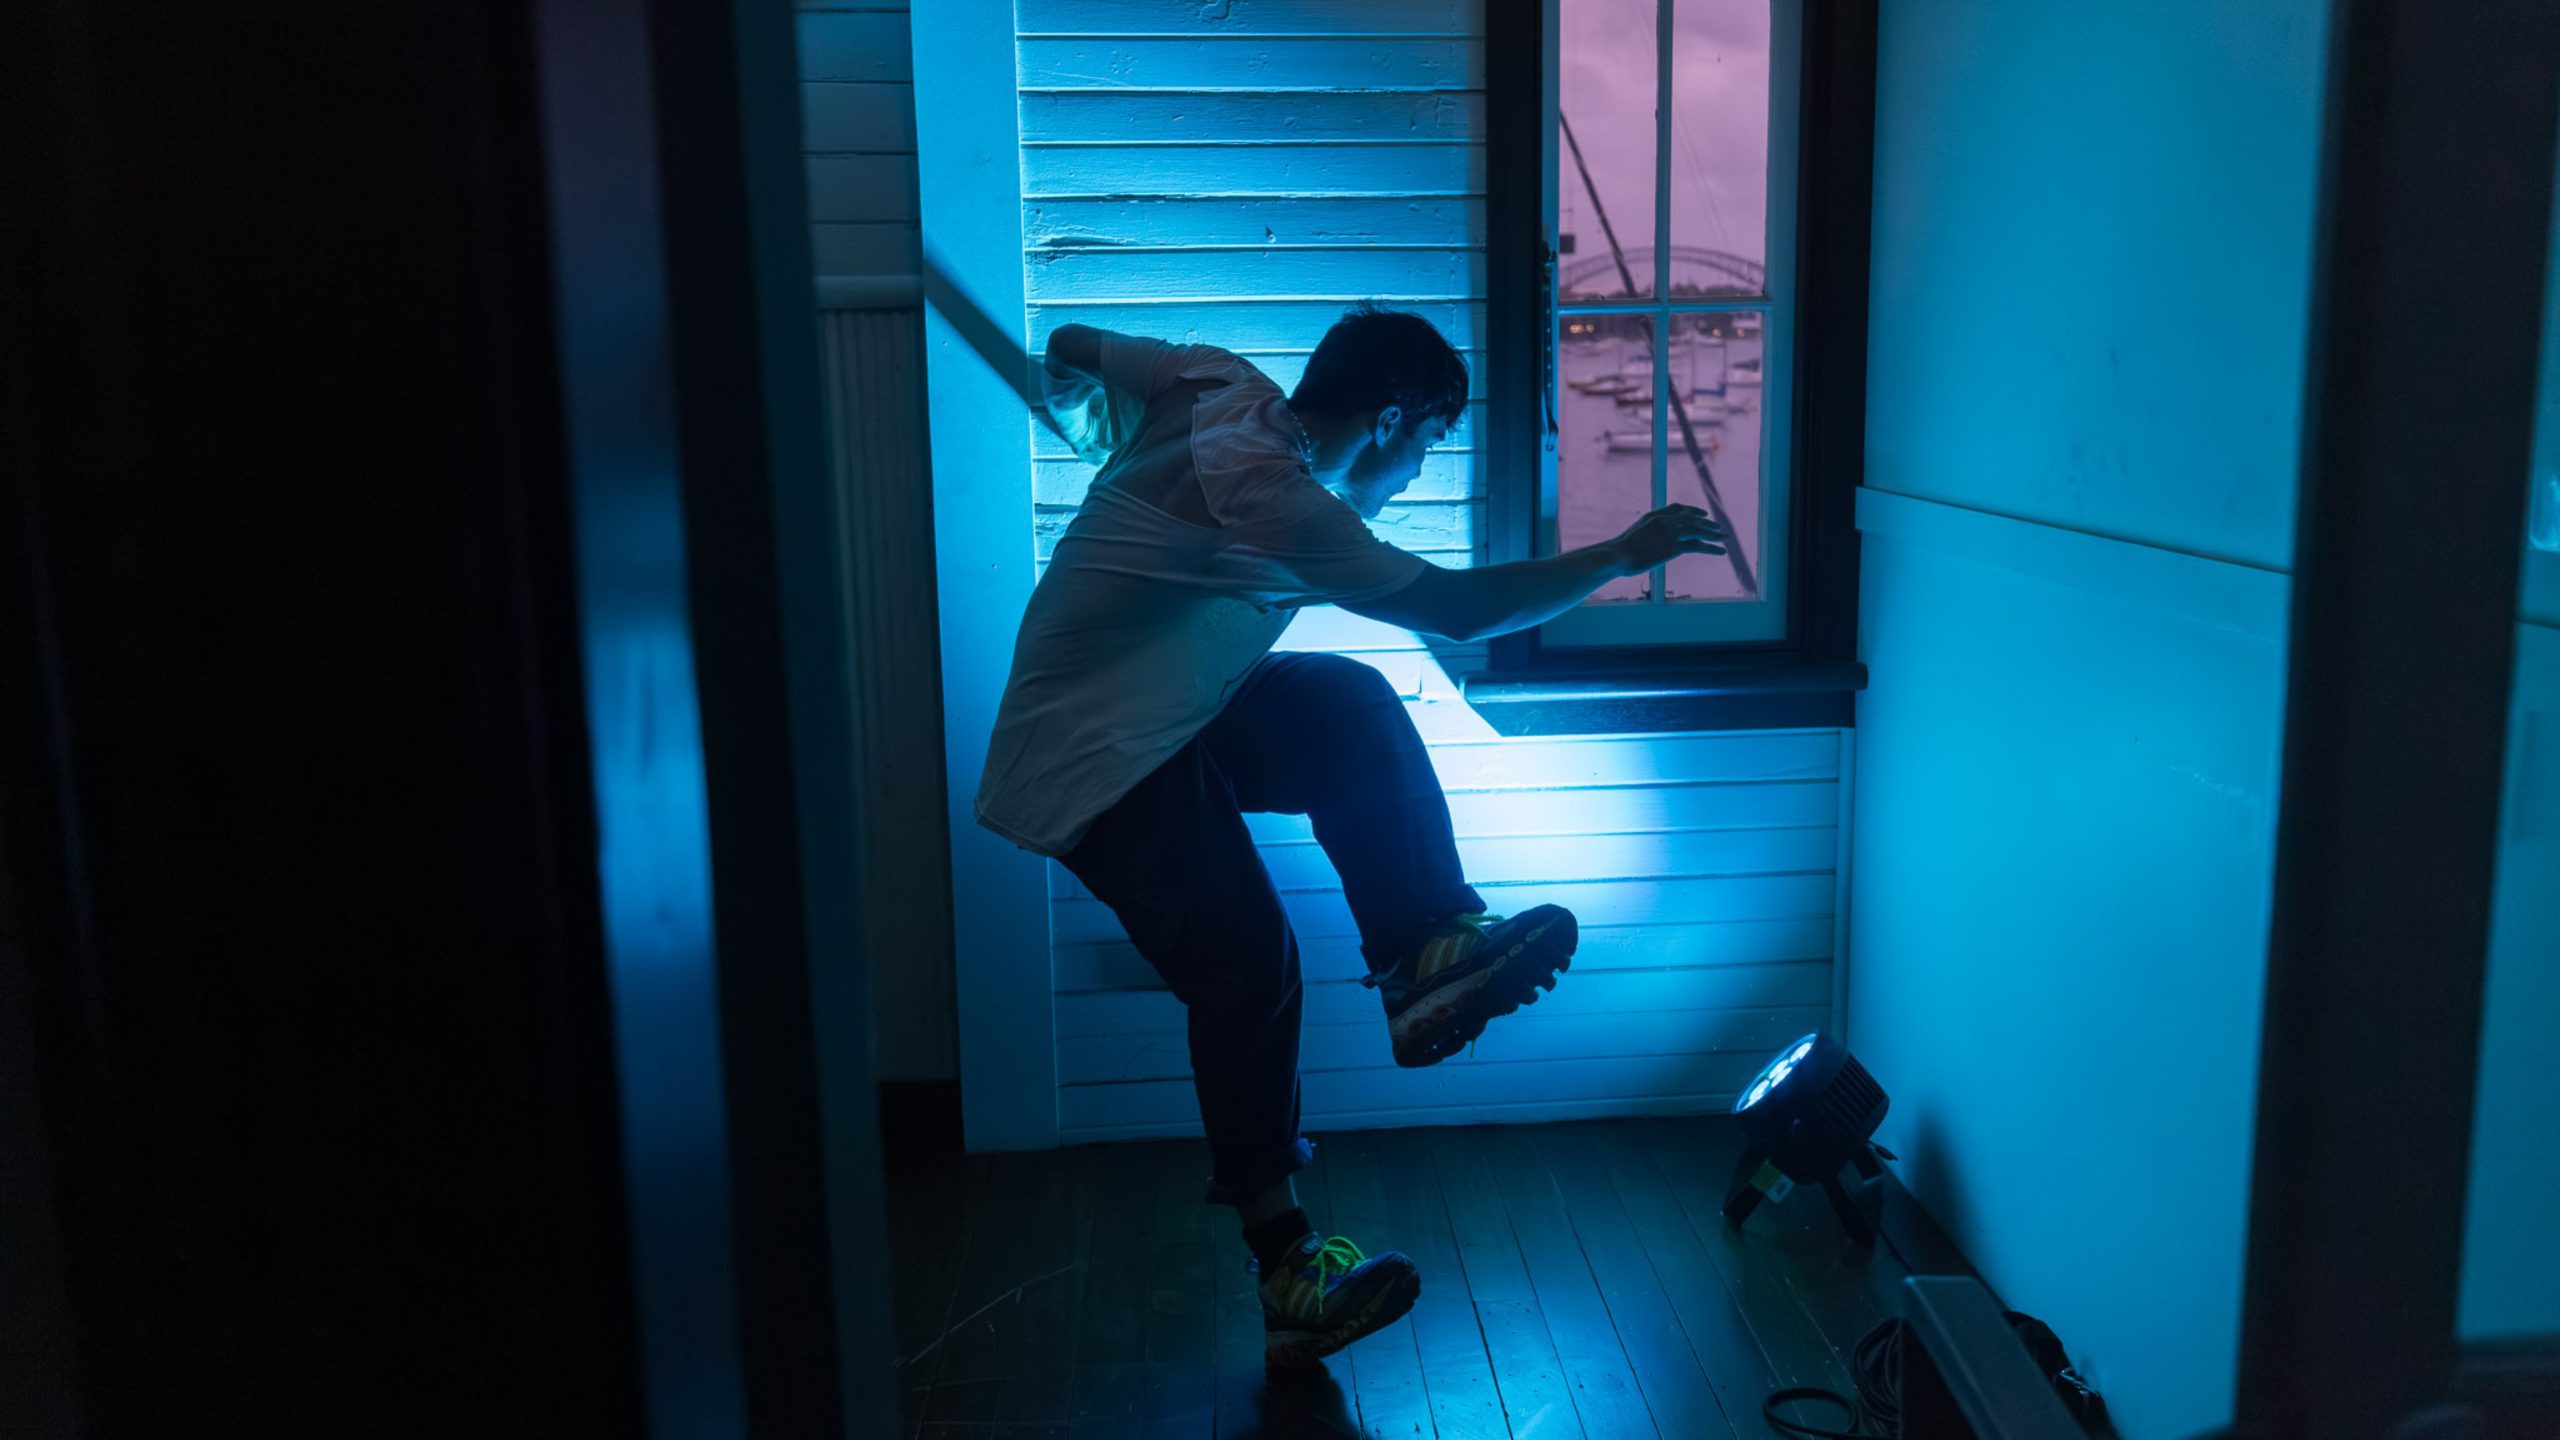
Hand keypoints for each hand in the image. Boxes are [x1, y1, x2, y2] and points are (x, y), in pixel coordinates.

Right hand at [1609, 504, 1729, 572]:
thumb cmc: (1617, 553)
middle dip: (1707, 523)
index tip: (1701, 514)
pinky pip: (1699, 545)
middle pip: (1692, 518)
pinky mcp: (1675, 546)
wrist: (1616, 555)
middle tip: (1718, 527)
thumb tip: (1640, 546)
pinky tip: (1721, 552)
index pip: (1677, 509)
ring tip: (1725, 538)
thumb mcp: (1630, 539)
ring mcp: (1671, 532)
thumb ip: (1641, 537)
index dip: (1691, 511)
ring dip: (1714, 534)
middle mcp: (1665, 520)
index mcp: (1654, 516)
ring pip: (1699, 531)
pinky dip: (1712, 548)